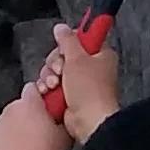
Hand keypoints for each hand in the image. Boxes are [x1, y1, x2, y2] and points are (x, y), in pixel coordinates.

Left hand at [0, 82, 72, 149]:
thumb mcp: (65, 136)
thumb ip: (64, 118)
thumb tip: (66, 114)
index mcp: (29, 103)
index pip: (34, 87)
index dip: (42, 97)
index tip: (48, 108)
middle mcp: (11, 109)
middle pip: (22, 104)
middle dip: (31, 114)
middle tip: (43, 129)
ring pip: (12, 119)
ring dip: (19, 126)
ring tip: (31, 144)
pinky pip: (3, 133)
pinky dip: (9, 139)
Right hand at [44, 22, 123, 138]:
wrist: (89, 121)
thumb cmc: (91, 91)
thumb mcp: (77, 58)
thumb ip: (68, 40)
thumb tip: (61, 28)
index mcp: (100, 54)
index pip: (82, 37)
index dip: (70, 41)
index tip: (65, 47)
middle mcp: (92, 67)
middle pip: (63, 54)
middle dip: (55, 62)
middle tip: (60, 69)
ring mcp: (80, 83)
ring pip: (56, 71)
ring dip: (50, 76)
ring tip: (55, 84)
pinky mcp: (70, 96)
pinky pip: (53, 86)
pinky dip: (49, 88)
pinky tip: (49, 92)